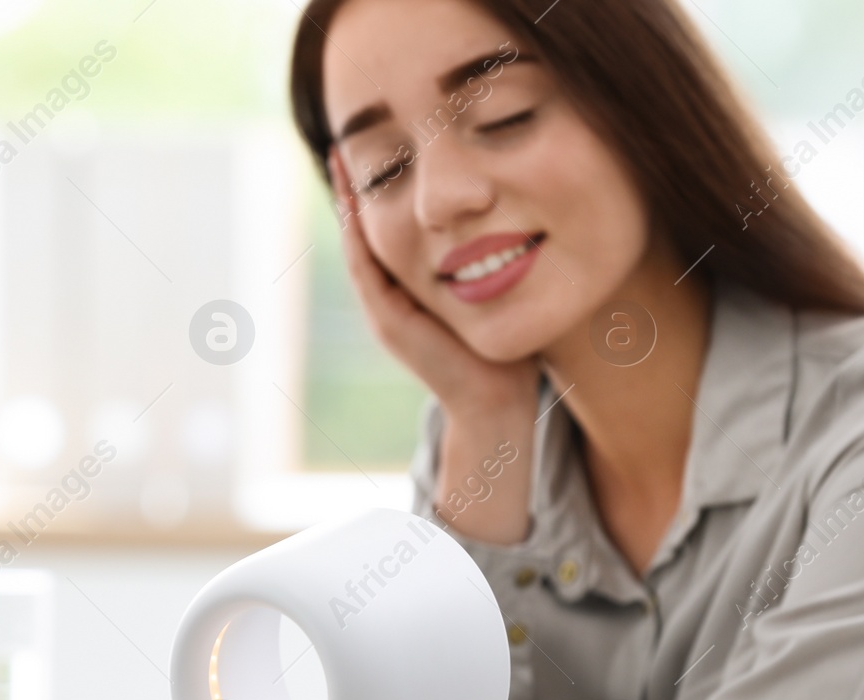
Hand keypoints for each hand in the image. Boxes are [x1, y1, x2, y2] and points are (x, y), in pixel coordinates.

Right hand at [330, 153, 539, 420]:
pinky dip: (356, 233)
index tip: (388, 140)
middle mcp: (393, 293)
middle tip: (351, 134)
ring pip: (359, 241)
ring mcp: (384, 308)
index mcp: (416, 284)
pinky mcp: (387, 320)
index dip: (387, 184)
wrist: (498, 402)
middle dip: (359, 182)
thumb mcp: (500, 287)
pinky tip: (353, 200)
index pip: (394, 224)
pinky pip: (364, 267)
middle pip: (368, 226)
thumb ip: (499, 256)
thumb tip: (521, 213)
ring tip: (342, 153)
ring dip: (348, 199)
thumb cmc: (508, 348)